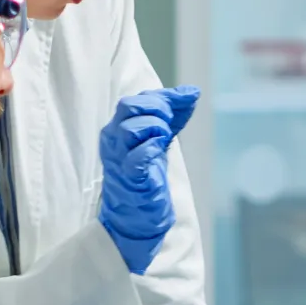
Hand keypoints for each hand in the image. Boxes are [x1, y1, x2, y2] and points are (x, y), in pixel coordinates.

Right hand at [98, 86, 199, 273]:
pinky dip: (150, 148)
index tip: (183, 104)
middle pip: (128, 106)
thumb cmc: (146, 172)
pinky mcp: (128, 178)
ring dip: (155, 127)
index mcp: (119, 126)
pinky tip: (159, 150)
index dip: (162, 97)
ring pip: (130, 128)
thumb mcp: (161, 136)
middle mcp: (113, 139)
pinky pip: (136, 157)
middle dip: (155, 107)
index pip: (136, 99)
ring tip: (164, 139)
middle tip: (170, 121)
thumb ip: (174, 113)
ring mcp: (118, 158)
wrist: (137, 213)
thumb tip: (192, 91)